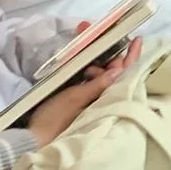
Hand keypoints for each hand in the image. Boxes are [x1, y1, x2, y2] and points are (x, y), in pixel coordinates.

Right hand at [25, 39, 141, 146]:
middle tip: (85, 30)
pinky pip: (89, 79)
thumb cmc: (55, 118)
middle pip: (112, 69)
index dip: (132, 56)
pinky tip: (76, 61)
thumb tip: (119, 70)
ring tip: (77, 51)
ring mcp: (92, 98)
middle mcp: (103, 98)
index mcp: (107, 98)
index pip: (126, 74)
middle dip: (104, 49)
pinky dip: (84, 67)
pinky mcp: (80, 99)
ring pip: (100, 72)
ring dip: (92, 58)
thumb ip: (98, 85)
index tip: (137, 39)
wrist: (34, 139)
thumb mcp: (76, 98)